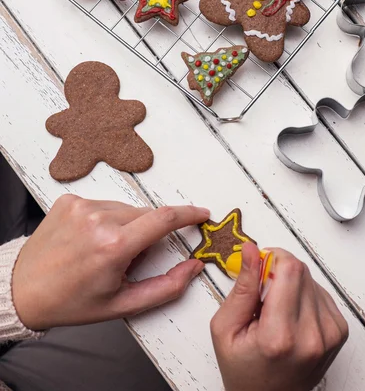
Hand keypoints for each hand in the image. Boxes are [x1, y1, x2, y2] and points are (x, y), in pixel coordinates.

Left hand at [12, 194, 208, 329]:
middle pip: (145, 215)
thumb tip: (194, 266)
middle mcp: (98, 219)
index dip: (189, 213)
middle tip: (127, 257)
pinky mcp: (70, 200)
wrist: (23, 289)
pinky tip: (88, 238)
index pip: (164, 219)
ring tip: (102, 249)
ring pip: (125, 209)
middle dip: (147, 233)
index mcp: (114, 246)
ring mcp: (82, 206)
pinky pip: (103, 204)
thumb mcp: (122, 304)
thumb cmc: (71, 301)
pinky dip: (105, 219)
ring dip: (125, 225)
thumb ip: (166, 287)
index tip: (202, 213)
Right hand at [211, 244, 347, 390]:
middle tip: (262, 294)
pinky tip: (290, 314)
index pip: (290, 270)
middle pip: (301, 271)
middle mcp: (311, 336)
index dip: (273, 258)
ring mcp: (329, 335)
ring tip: (275, 310)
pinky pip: (321, 292)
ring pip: (311, 279)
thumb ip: (242, 286)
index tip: (260, 266)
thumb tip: (252, 250)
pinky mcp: (338, 332)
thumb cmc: (243, 369)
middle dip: (279, 272)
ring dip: (291, 285)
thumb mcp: (225, 328)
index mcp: (279, 336)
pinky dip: (303, 296)